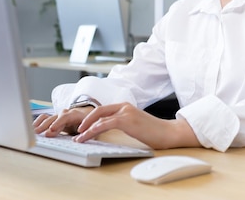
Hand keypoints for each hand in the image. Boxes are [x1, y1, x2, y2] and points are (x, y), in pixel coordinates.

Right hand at [33, 106, 93, 136]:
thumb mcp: (91, 127)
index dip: (58, 123)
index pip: (65, 117)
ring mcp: (58, 116)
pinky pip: (44, 118)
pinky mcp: (54, 119)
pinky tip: (33, 128)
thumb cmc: (89, 122)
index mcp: (75, 115)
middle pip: (54, 118)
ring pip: (48, 118)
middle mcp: (65, 114)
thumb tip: (76, 140)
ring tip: (34, 132)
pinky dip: (39, 121)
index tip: (51, 130)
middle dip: (46, 125)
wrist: (87, 114)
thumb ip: (85, 133)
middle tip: (39, 133)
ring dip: (41, 124)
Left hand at [72, 102, 199, 149]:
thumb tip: (110, 129)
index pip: (103, 109)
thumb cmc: (154, 132)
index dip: (91, 117)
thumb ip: (123, 123)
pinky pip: (105, 123)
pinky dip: (94, 130)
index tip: (82, 126)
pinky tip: (87, 135)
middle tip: (76, 131)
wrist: (168, 132)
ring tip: (78, 137)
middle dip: (84, 120)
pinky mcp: (127, 120)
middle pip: (98, 110)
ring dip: (86, 128)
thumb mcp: (135, 125)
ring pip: (99, 117)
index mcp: (126, 107)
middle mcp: (124, 106)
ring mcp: (126, 112)